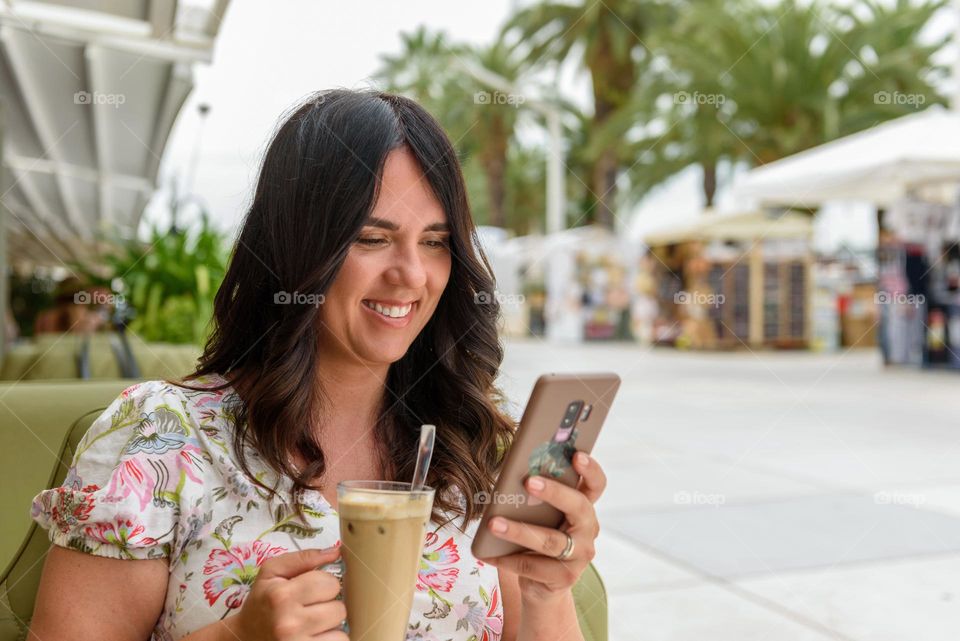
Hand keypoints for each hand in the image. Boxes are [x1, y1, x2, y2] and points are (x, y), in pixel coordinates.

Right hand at [225, 547, 346, 640]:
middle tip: (312, 608)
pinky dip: (331, 639)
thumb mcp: (272, 572)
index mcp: (282, 595)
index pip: (330, 583)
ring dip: (331, 626)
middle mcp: (289, 622)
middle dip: (329, 606)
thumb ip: (304, 558)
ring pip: (341, 630)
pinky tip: (316, 635)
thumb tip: (336, 552)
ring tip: (314, 623)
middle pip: (339, 608)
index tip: (313, 589)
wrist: (245, 637)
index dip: (325, 584)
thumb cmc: (262, 601)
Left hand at [484, 451, 605, 603]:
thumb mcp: (541, 515)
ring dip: (519, 530)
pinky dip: (507, 559)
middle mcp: (588, 529)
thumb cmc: (538, 536)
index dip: (590, 469)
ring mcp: (580, 555)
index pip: (596, 485)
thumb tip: (511, 476)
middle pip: (578, 506)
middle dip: (553, 492)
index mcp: (584, 507)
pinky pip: (533, 567)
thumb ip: (536, 497)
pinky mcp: (565, 578)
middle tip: (528, 482)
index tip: (576, 455)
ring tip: (493, 523)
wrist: (541, 584)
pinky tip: (488, 553)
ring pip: (550, 540)